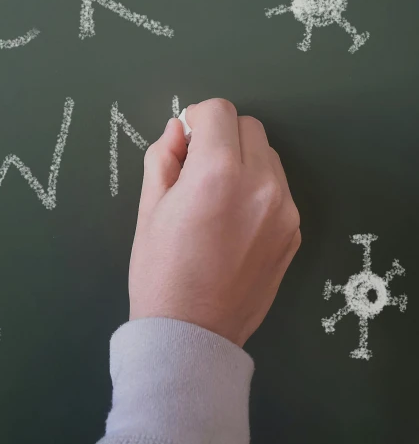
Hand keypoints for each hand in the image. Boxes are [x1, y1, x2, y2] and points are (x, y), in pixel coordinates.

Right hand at [128, 99, 300, 346]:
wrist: (193, 332)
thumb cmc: (160, 271)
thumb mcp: (148, 209)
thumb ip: (162, 157)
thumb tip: (177, 129)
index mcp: (218, 173)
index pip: (218, 111)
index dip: (195, 119)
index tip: (184, 142)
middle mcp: (261, 184)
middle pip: (249, 127)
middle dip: (221, 136)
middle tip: (197, 168)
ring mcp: (285, 209)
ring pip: (268, 155)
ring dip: (243, 159)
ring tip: (217, 196)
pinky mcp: (295, 231)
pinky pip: (279, 188)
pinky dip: (257, 188)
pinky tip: (234, 220)